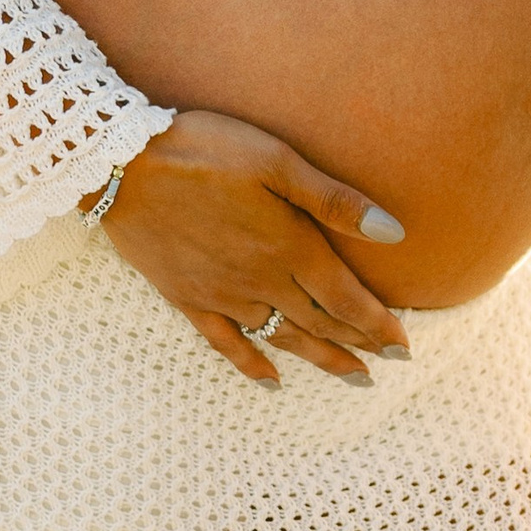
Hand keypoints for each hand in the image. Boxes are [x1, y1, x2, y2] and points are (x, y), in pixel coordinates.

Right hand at [93, 110, 410, 385]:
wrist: (125, 164)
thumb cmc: (207, 150)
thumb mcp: (277, 160)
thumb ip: (334, 201)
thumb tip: (394, 232)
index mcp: (288, 245)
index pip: (345, 297)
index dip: (378, 324)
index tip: (405, 345)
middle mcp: (260, 280)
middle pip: (320, 322)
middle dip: (359, 345)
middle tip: (391, 364)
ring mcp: (222, 294)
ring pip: (281, 337)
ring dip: (319, 358)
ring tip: (352, 376)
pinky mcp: (187, 299)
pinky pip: (226, 344)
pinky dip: (252, 365)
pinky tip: (272, 381)